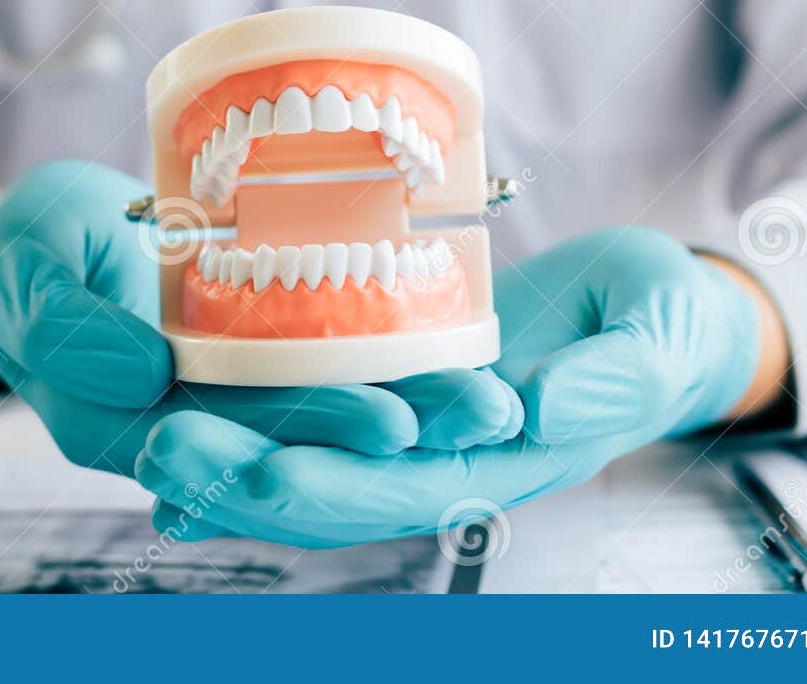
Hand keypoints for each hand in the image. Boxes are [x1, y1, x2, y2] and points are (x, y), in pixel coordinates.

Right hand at [0, 160, 521, 473]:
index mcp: (124, 424)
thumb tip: (144, 376)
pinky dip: (382, 351)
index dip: (314, 438)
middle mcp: (189, 420)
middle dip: (395, 424)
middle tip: (480, 407)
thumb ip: (67, 328)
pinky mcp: (251, 345)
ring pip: (321, 399)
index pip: (231, 446)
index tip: (392, 424)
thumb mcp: (24, 276)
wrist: (37, 244)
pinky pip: (319, 353)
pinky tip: (453, 343)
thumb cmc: (21, 257)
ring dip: (409, 398)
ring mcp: (226, 385)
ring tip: (492, 390)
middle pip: (300, 433)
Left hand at [136, 226, 780, 545]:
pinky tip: (183, 409)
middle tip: (158, 448)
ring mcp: (413, 418)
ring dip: (227, 449)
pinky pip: (315, 401)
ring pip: (306, 447)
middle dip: (241, 475)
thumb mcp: (649, 344)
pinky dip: (251, 414)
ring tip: (147, 432)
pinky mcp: (398, 373)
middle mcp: (444, 455)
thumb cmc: (659, 328)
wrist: (652, 314)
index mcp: (502, 464)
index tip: (253, 473)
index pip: (399, 492)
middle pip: (327, 483)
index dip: (324, 489)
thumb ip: (602, 382)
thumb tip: (533, 410)